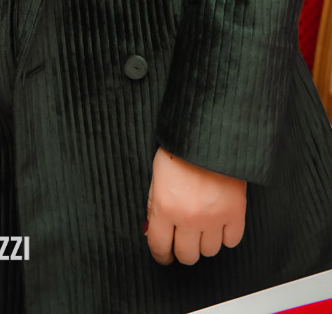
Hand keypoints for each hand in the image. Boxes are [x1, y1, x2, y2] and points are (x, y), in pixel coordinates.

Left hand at [145, 147, 245, 265]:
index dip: (161, 255)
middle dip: (183, 250)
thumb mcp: (157, 177)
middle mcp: (189, 217)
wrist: (209, 132)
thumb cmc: (181, 150)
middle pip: (187, 256)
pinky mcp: (236, 213)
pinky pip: (231, 241)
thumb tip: (153, 232)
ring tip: (203, 224)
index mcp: (165, 206)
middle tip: (184, 240)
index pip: (160, 247)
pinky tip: (220, 222)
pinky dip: (226, 235)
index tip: (165, 255)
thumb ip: (155, 207)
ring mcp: (214, 217)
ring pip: (209, 251)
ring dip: (205, 241)